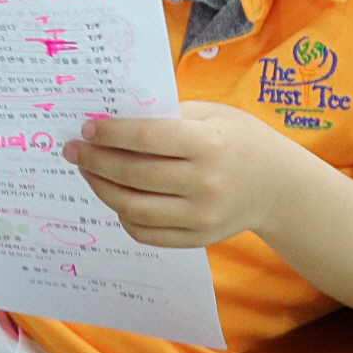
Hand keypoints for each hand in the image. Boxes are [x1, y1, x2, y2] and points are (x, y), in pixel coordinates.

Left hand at [66, 102, 311, 246]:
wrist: (278, 185)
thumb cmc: (239, 139)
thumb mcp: (212, 113)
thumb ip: (167, 116)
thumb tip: (113, 119)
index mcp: (209, 143)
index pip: (146, 139)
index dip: (110, 134)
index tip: (87, 128)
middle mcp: (206, 183)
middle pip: (133, 175)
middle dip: (96, 161)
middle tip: (74, 150)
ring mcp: (202, 216)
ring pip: (134, 208)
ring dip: (102, 189)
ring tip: (89, 173)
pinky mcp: (198, 239)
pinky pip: (147, 233)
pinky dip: (123, 216)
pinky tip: (115, 197)